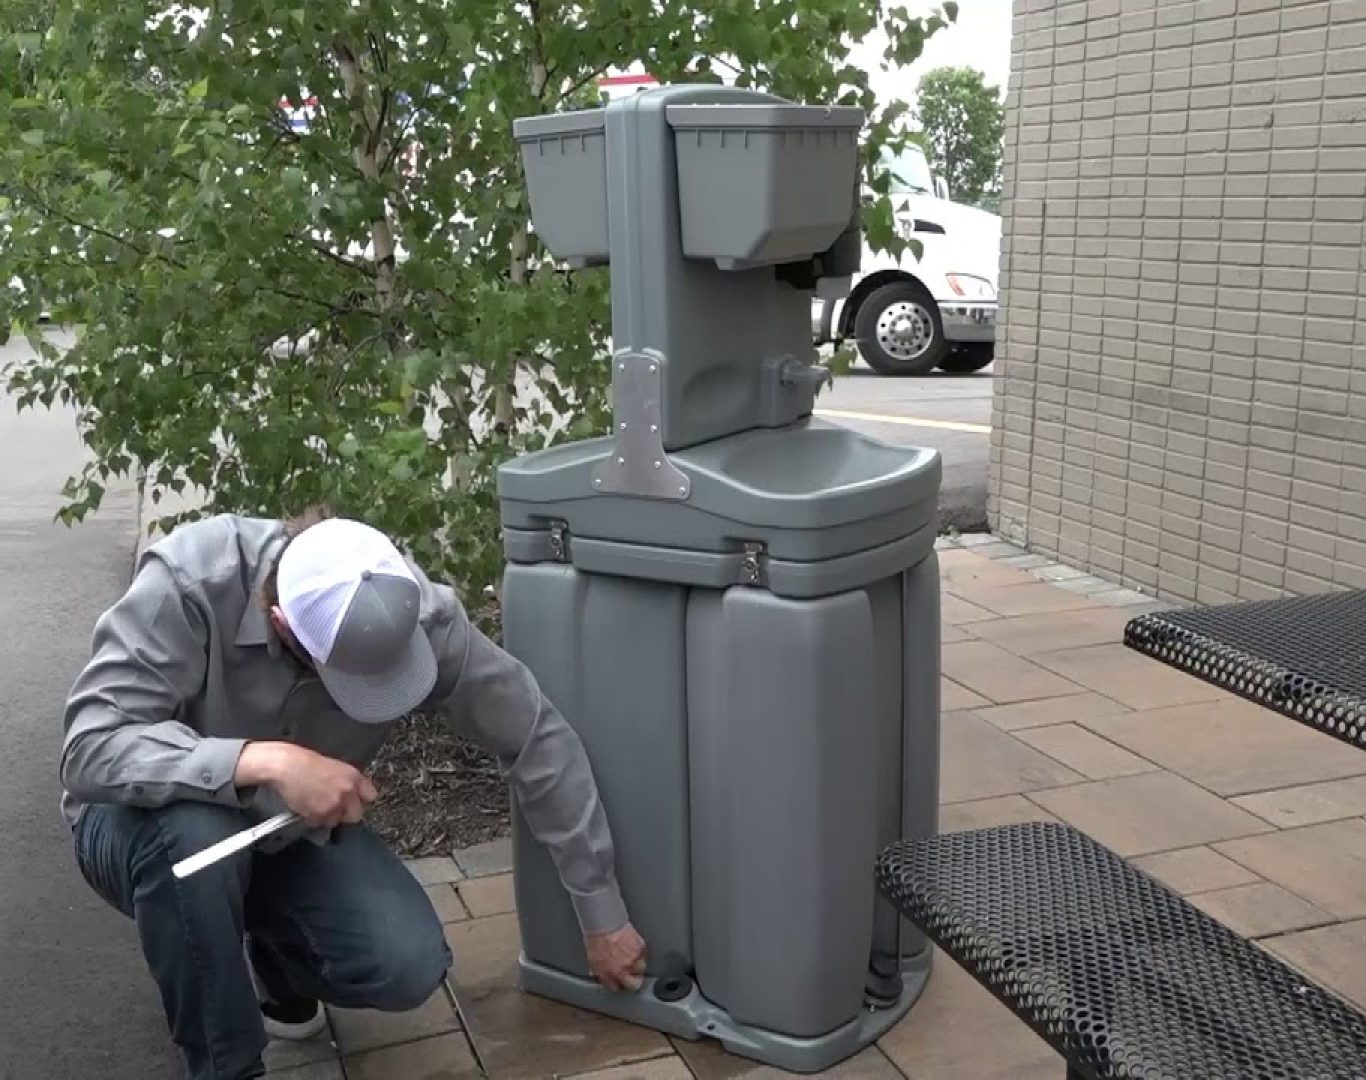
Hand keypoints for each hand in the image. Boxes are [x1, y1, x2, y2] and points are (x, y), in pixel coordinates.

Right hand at [236, 741, 376, 828]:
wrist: (286, 766)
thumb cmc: (305, 762)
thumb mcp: (334, 767)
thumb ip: (346, 782)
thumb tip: (351, 796)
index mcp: (353, 776)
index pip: (371, 796)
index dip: (361, 801)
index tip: (354, 803)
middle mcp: (348, 791)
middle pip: (356, 815)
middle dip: (345, 814)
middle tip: (334, 809)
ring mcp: (334, 804)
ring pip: (336, 821)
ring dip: (327, 817)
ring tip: (315, 805)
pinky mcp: (320, 814)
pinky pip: (319, 824)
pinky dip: (313, 819)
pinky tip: (306, 807)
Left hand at [584, 923, 646, 991]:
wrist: (605, 923)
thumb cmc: (596, 937)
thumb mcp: (592, 958)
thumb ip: (598, 970)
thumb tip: (599, 975)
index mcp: (608, 974)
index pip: (616, 988)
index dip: (618, 984)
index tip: (619, 981)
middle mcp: (622, 970)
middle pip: (634, 985)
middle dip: (633, 982)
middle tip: (631, 977)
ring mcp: (633, 960)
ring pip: (641, 969)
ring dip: (637, 965)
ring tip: (631, 957)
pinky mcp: (640, 948)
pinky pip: (643, 954)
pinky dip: (639, 951)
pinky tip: (632, 946)